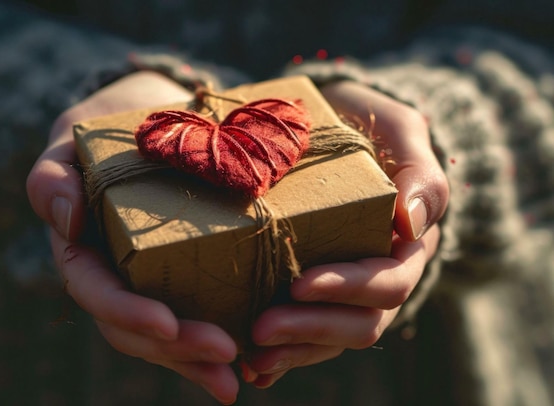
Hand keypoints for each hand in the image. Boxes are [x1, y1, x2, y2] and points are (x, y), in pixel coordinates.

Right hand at [27, 72, 238, 403]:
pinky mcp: (187, 273)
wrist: (149, 117)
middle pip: (137, 327)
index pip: (97, 292)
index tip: (167, 325)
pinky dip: (216, 342)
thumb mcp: (69, 146)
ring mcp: (152, 279)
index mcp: (84, 252)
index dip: (127, 313)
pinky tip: (250, 363)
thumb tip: (67, 219)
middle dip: (177, 349)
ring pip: (167, 335)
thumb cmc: (104, 132)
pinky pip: (198, 313)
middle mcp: (117, 274)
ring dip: (199, 361)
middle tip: (226, 355)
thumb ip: (53, 179)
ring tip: (237, 378)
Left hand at [239, 81, 448, 387]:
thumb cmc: (373, 127)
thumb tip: (410, 224)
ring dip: (292, 352)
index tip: (299, 284)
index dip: (347, 289)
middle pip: (359, 323)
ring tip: (248, 359)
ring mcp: (349, 290)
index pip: (388, 283)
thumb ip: (419, 173)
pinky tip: (250, 365)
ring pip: (331, 338)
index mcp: (407, 246)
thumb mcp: (401, 132)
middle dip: (311, 329)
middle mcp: (382, 276)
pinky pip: (308, 334)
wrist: (342, 126)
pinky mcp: (320, 293)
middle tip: (261, 329)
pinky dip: (283, 352)